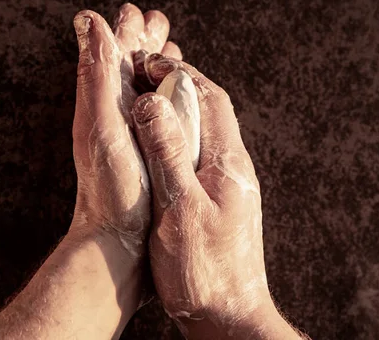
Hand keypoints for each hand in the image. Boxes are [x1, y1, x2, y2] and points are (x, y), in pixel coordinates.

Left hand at [0, 6, 184, 339]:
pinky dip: (168, 98)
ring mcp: (132, 136)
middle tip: (160, 21)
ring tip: (172, 50)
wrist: (117, 242)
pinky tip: (179, 100)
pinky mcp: (149, 154)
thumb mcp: (101, 125)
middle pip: (128, 68)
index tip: (138, 10)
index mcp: (102, 103)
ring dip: (157, 66)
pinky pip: (158, 115)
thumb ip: (95, 74)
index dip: (126, 30)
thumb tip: (91, 21)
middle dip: (144, 42)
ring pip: (144, 89)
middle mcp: (114, 116)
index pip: (112, 54)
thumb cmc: (111, 188)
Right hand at [131, 54, 302, 338]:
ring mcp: (227, 184)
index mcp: (227, 162)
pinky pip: (200, 153)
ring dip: (179, 109)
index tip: (148, 63)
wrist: (228, 315)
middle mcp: (233, 167)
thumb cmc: (203, 270)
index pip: (209, 98)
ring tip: (148, 100)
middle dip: (180, 84)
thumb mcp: (179, 208)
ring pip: (205, 131)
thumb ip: (169, 153)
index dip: (179, 74)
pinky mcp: (218, 201)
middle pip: (211, 109)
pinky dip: (179, 136)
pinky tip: (159, 146)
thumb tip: (153, 102)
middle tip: (146, 74)